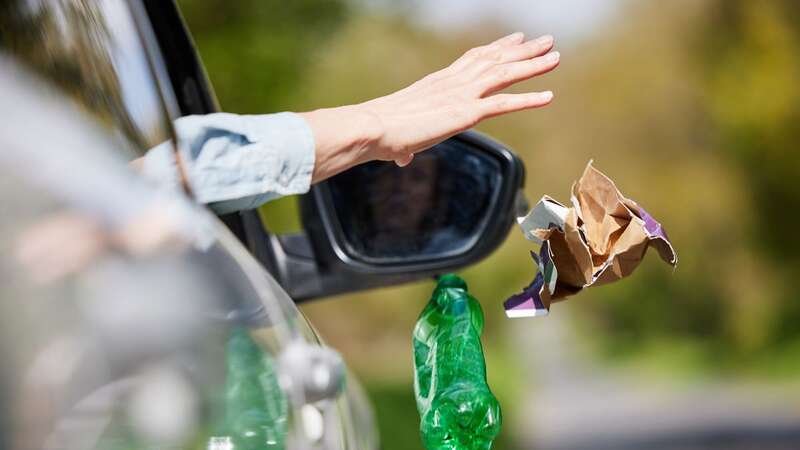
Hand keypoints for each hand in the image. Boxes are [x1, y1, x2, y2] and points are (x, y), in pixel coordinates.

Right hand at [303, 32, 558, 180]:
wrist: (373, 126)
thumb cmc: (379, 132)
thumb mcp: (398, 136)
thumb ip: (405, 146)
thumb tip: (401, 158)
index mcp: (439, 82)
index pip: (474, 59)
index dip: (497, 48)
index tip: (515, 39)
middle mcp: (453, 82)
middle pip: (494, 59)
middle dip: (522, 50)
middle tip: (545, 41)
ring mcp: (461, 95)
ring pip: (504, 74)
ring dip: (532, 65)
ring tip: (555, 57)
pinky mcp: (465, 113)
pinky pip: (503, 104)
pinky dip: (528, 99)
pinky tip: (548, 96)